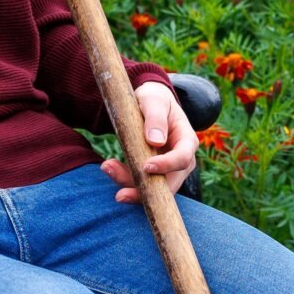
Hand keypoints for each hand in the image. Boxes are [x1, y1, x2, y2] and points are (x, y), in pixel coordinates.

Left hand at [101, 80, 197, 205]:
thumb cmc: (154, 99)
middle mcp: (180, 160)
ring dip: (128, 184)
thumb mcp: (154, 100)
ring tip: (107, 167)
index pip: (183, 159)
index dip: (167, 166)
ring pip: (152, 188)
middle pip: (169, 183)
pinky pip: (140, 183)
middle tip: (120, 194)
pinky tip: (108, 166)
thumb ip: (155, 117)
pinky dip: (123, 178)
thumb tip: (156, 141)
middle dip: (145, 190)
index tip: (146, 167)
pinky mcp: (152, 173)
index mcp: (187, 140)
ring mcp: (167, 169)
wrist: (148, 104)